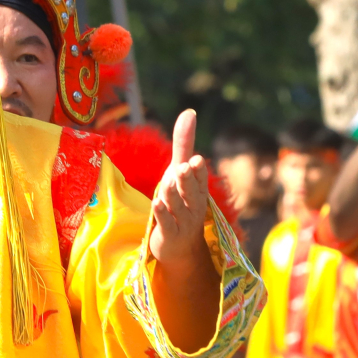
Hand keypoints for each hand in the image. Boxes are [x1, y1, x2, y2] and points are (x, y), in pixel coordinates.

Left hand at [149, 109, 215, 271]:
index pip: (200, 179)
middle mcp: (194, 206)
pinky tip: (157, 204)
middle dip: (187, 180)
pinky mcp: (169, 235)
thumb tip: (189, 112)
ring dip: (172, 195)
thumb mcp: (179, 172)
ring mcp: (183, 222)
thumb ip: (183, 143)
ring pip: (177, 207)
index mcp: (198, 190)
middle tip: (184, 167)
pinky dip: (162, 214)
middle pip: (191, 192)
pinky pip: (166, 223)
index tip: (195, 160)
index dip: (198, 171)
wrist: (179, 245)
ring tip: (167, 184)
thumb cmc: (180, 201)